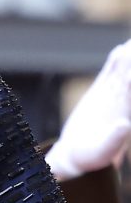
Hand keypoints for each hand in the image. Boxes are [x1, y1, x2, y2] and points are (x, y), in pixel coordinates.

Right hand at [47, 39, 130, 180]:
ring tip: (129, 44)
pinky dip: (115, 62)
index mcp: (127, 113)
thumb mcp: (102, 152)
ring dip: (128, 58)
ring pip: (124, 71)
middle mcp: (123, 102)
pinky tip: (120, 49)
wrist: (76, 155)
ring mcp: (112, 96)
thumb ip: (114, 140)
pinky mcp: (100, 93)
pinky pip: (109, 74)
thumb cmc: (90, 158)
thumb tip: (124, 125)